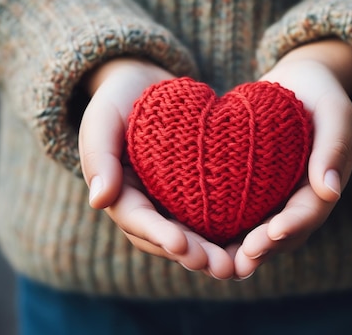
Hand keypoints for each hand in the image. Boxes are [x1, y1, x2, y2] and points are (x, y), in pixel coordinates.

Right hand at [78, 58, 234, 279]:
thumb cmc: (119, 99)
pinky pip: (210, 217)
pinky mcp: (194, 194)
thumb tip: (99, 201)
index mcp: (120, 194)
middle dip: (193, 254)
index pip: (138, 221)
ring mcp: (170, 203)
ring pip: (191, 236)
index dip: (158, 235)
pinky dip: (227, 232)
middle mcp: (146, 206)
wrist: (145, 84)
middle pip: (167, 239)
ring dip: (212, 253)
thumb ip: (98, 156)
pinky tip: (253, 240)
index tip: (181, 245)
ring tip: (238, 265)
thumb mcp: (102, 119)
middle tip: (221, 267)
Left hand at [233, 40, 351, 277]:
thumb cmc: (319, 93)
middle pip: (283, 234)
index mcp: (323, 185)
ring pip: (260, 234)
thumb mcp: (334, 112)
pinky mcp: (253, 193)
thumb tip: (331, 190)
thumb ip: (333, 146)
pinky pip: (240, 217)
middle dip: (262, 248)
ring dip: (240, 251)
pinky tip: (198, 239)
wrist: (297, 84)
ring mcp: (276, 199)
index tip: (273, 232)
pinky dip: (224, 232)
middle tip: (239, 261)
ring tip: (217, 263)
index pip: (310, 211)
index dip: (293, 225)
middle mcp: (299, 200)